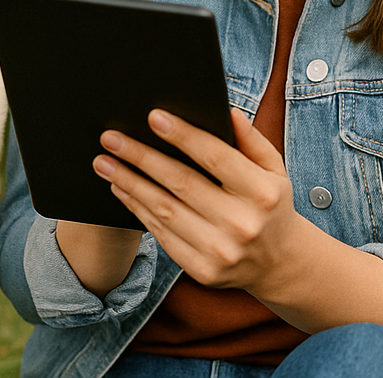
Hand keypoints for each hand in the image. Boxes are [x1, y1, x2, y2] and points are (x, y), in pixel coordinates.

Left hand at [92, 107, 297, 297]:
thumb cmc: (269, 203)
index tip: (153, 116)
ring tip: (103, 161)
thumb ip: (250, 138)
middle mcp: (242, 224)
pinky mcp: (203, 271)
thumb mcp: (272, 167)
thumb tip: (226, 110)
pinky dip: (137, 209)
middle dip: (141, 157)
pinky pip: (162, 234)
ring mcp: (221, 252)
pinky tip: (120, 188)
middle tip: (111, 137)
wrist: (279, 263)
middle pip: (181, 182)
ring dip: (129, 182)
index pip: (216, 157)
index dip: (183, 136)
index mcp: (261, 192)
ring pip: (164, 210)